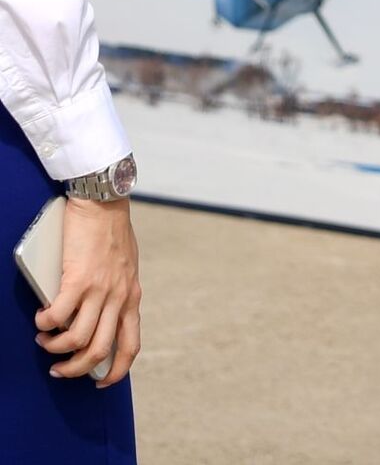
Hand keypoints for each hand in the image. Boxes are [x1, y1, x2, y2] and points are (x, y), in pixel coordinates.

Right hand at [35, 197, 141, 386]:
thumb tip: (100, 315)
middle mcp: (119, 297)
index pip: (131, 345)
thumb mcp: (125, 268)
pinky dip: (46, 324)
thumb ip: (116, 292)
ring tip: (45, 340)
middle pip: (99, 351)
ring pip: (77, 340)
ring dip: (55, 348)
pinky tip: (41, 318)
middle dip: (75, 369)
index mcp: (132, 297)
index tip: (99, 382)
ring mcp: (100, 289)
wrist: (104, 203)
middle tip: (58, 369)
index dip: (115, 371)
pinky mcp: (78, 279)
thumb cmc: (112, 233)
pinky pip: (58, 316)